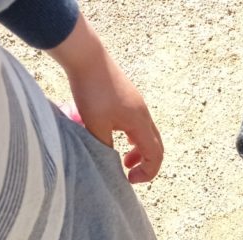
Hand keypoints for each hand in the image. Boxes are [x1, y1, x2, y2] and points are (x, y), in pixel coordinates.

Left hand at [49, 15, 162, 182]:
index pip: (155, 155)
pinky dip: (133, 137)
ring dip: (138, 150)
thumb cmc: (91, 91)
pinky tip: (118, 136)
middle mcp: (144, 115)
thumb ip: (105, 148)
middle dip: (145, 163)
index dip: (147, 172)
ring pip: (147, 134)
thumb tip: (109, 163)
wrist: (87, 57)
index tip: (129, 179)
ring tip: (122, 158)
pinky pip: (138, 123)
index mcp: (140, 124)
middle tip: (128, 172)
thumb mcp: (95, 126)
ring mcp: (138, 105)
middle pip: (156, 146)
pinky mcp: (129, 98)